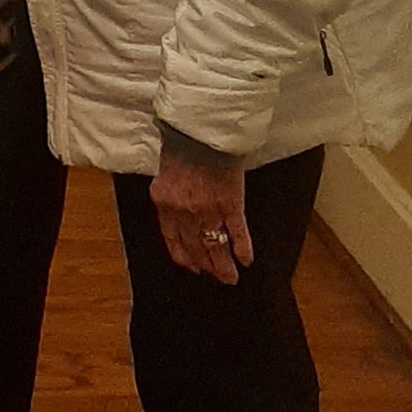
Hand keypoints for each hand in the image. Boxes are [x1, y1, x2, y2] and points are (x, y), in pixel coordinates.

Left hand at [151, 147, 252, 284]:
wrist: (200, 133)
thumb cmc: (182, 147)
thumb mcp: (165, 174)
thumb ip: (170, 196)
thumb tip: (178, 213)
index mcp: (164, 202)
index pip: (172, 238)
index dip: (183, 256)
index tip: (191, 267)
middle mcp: (184, 212)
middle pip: (195, 246)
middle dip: (206, 265)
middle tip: (215, 278)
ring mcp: (208, 211)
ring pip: (215, 246)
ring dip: (223, 265)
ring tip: (230, 279)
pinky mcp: (231, 205)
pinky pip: (237, 233)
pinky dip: (242, 248)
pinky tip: (246, 260)